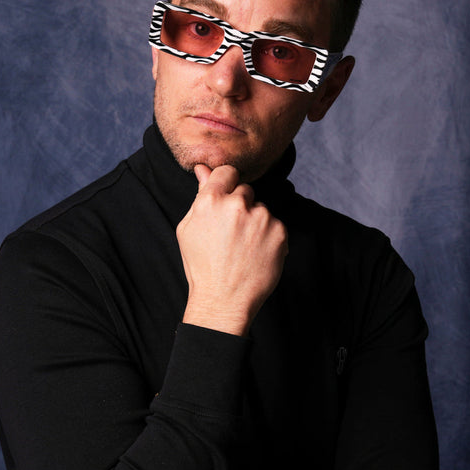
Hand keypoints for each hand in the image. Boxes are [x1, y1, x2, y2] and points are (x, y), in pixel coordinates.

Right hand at [176, 164, 287, 335]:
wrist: (223, 301)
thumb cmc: (202, 266)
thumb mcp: (189, 228)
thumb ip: (200, 194)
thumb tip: (203, 168)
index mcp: (211, 200)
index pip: (227, 171)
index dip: (227, 185)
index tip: (226, 200)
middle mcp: (237, 204)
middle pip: (245, 190)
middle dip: (240, 206)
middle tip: (231, 234)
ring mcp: (261, 218)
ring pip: (261, 209)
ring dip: (255, 223)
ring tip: (243, 249)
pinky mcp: (280, 232)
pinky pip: (275, 225)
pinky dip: (269, 237)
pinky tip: (255, 255)